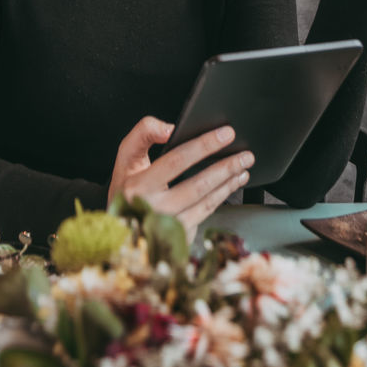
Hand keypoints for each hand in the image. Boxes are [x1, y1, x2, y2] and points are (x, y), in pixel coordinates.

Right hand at [107, 117, 252, 241]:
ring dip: (229, 182)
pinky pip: (206, 213)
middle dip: (226, 166)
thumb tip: (171, 129)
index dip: (204, 146)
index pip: (177, 161)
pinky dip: (222, 197)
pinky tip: (232, 184)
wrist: (119, 232)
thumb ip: (143, 134)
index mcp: (138, 186)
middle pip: (198, 184)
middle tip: (246, 154)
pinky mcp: (179, 237)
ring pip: (206, 201)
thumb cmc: (125, 190)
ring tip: (243, 167)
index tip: (226, 133)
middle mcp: (154, 209)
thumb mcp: (125, 159)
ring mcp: (168, 226)